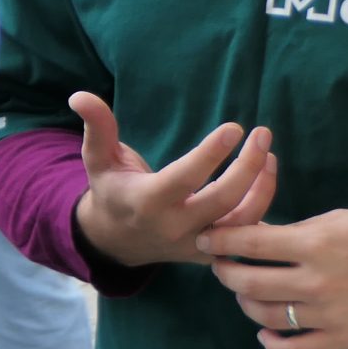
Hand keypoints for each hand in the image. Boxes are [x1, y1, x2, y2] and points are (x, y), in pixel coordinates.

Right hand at [67, 91, 276, 269]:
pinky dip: (261, 206)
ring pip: (242, 221)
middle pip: (223, 201)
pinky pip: (246, 235)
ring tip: (268, 154)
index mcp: (146, 203)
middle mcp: (174, 228)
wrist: (118, 241)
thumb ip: (97, 127)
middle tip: (262, 134)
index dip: (211, 154)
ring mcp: (196, 245)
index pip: (185, 178)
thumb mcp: (97, 159)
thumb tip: (79, 95)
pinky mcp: (211, 254)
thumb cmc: (111, 189)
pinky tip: (266, 176)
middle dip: (248, 167)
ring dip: (262, 188)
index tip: (234, 128)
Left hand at [197, 210, 347, 348]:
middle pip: (250, 282)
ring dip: (245, 303)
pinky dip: (272, 343)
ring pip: (265, 316)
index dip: (220, 241)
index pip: (250, 243)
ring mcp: (328, 315)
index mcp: (315, 244)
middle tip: (220, 265)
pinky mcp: (341, 340)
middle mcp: (318, 282)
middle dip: (225, 272)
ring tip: (244, 291)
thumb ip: (292, 231)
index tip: (206, 239)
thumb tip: (250, 235)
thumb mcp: (335, 220)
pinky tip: (265, 332)